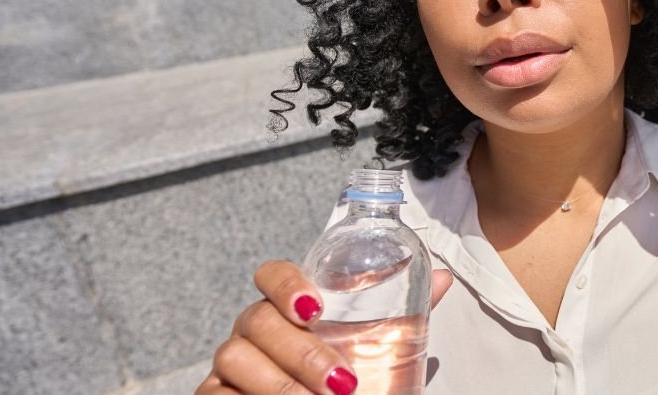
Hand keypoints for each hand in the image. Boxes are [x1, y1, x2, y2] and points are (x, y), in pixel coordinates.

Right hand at [197, 260, 453, 394]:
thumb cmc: (344, 380)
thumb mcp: (375, 346)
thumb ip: (403, 313)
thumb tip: (442, 279)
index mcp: (289, 308)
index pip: (272, 275)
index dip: (286, 284)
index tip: (316, 308)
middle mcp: (254, 328)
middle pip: (257, 319)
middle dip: (301, 353)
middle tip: (343, 383)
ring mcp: (230, 363)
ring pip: (234, 356)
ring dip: (281, 384)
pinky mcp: (215, 394)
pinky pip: (215, 393)